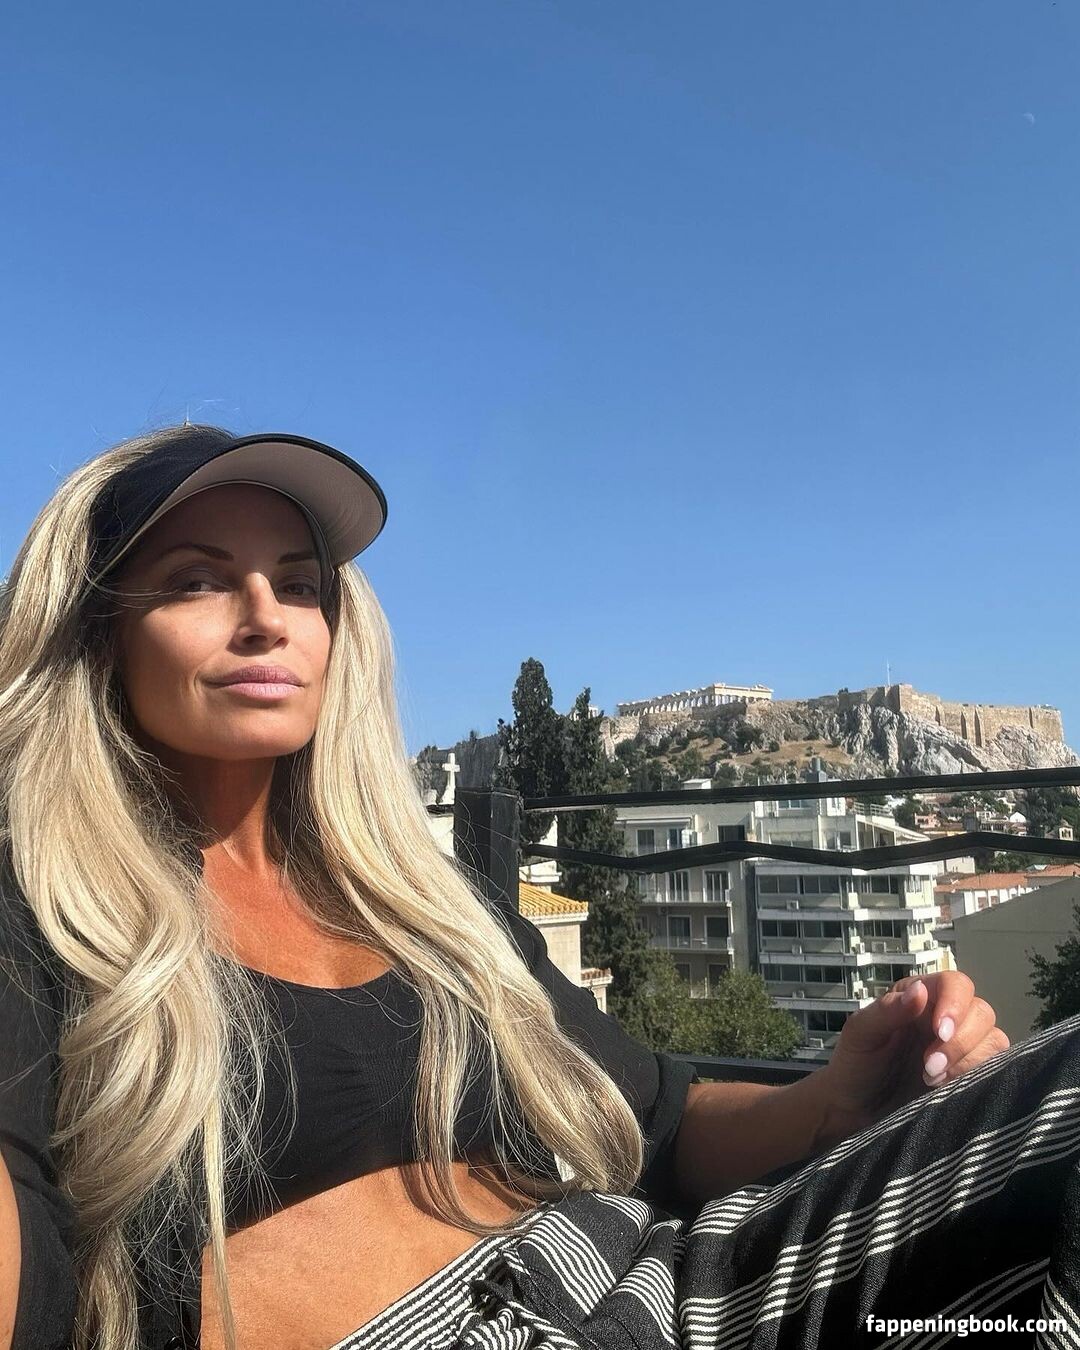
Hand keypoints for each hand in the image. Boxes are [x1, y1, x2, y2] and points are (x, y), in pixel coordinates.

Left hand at [810, 971, 1009, 1142]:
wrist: (855, 1112)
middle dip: (959, 1042)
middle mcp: (945, 1017)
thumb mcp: (860, 1035)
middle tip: (928, 1067)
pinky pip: (997, 1067)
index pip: (955, 984)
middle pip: (981, 1012)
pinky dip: (980, 1075)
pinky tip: (949, 1088)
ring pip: (994, 1039)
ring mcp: (962, 1046)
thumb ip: (887, 1011)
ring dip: (969, 1060)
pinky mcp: (971, 1075)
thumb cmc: (855, 1066)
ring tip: (932, 1081)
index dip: (955, 1004)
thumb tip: (919, 990)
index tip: (939, 1032)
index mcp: (919, 998)